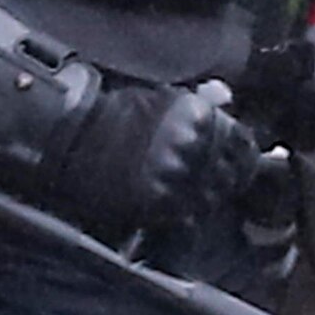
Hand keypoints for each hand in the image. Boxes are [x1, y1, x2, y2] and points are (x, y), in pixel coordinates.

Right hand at [40, 77, 259, 239]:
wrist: (70, 138)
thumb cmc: (113, 115)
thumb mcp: (163, 97)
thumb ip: (201, 104)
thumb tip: (227, 100)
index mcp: (201, 115)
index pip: (244, 144)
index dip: (242, 157)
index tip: (235, 163)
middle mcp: (195, 144)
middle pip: (233, 175)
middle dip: (225, 180)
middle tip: (208, 184)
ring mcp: (178, 175)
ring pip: (213, 199)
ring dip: (204, 200)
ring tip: (187, 197)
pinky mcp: (158, 202)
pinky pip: (187, 217)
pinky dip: (184, 217)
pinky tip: (174, 211)